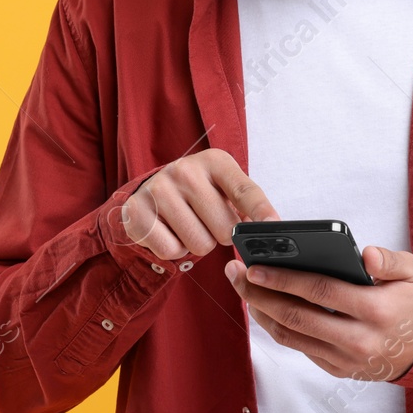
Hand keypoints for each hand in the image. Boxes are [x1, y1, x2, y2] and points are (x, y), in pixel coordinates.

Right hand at [118, 148, 278, 260]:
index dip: (262, 211)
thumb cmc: (198, 193)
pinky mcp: (138, 212)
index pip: (244, 190)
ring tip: (187, 224)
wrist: (149, 190)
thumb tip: (270, 229)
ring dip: (197, 244)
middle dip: (221, 235)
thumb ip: (246, 205)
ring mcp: (159, 189)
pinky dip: (174, 249)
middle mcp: (185, 170)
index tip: (274, 226)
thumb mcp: (223, 187)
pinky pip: (172, 251)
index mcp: (214, 161)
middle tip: (207, 221)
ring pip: (199, 244)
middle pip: (225, 229)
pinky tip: (169, 231)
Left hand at [224, 246, 412, 381]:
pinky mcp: (338, 369)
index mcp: (376, 311)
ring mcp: (346, 360)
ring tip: (242, 287)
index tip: (256, 266)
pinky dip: (277, 327)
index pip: (321, 292)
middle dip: (260, 295)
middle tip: (236, 272)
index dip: (285, 279)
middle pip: (297, 317)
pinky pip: (300, 348)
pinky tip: (263, 306)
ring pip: (292, 337)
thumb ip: (390, 260)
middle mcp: (358, 341)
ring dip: (261, 312)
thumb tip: (365, 255)